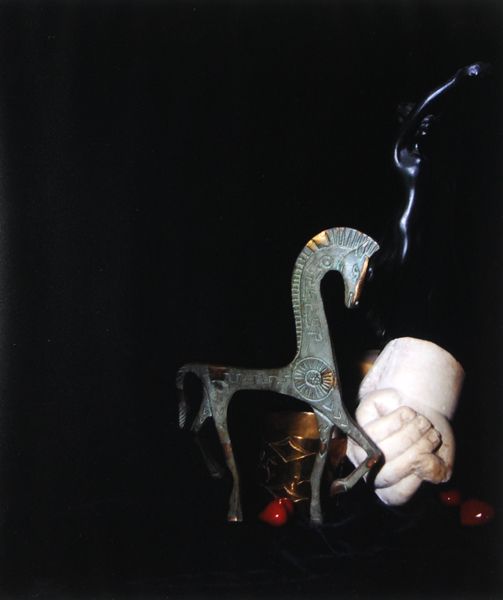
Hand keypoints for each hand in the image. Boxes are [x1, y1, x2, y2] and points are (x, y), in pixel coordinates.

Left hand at [346, 337, 463, 504]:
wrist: (417, 404)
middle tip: (433, 436)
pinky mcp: (356, 426)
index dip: (416, 478)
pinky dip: (396, 421)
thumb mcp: (440, 456)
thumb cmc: (427, 436)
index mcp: (390, 486)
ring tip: (424, 424)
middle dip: (415, 452)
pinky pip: (373, 430)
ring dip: (408, 436)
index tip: (432, 458)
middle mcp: (371, 472)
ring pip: (380, 451)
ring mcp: (360, 450)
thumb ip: (436, 470)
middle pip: (387, 473)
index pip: (397, 495)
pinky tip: (409, 414)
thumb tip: (428, 469)